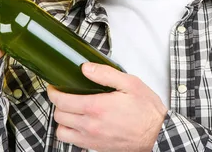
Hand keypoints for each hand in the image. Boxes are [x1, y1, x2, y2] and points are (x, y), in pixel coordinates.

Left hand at [48, 63, 167, 151]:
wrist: (158, 135)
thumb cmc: (146, 110)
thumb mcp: (130, 83)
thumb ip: (105, 74)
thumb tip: (85, 68)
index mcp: (97, 107)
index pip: (62, 101)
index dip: (54, 92)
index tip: (55, 87)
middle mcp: (90, 125)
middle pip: (59, 115)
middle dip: (58, 104)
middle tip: (65, 95)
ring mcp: (92, 139)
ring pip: (62, 131)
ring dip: (63, 120)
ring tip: (71, 110)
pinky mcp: (96, 147)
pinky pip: (73, 142)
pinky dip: (71, 132)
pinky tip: (80, 123)